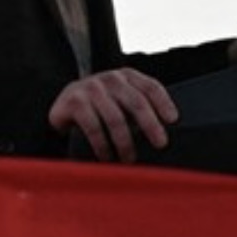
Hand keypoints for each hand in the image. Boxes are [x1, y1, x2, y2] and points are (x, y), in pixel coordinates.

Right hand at [48, 68, 176, 163]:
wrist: (64, 105)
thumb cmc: (102, 108)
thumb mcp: (122, 101)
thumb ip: (141, 108)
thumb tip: (166, 135)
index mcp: (127, 76)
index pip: (150, 86)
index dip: (163, 102)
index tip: (173, 120)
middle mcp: (110, 78)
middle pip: (136, 101)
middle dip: (150, 124)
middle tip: (160, 143)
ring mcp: (90, 88)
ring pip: (115, 117)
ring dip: (125, 142)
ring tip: (129, 159)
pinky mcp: (74, 101)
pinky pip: (93, 126)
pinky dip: (102, 144)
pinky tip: (106, 156)